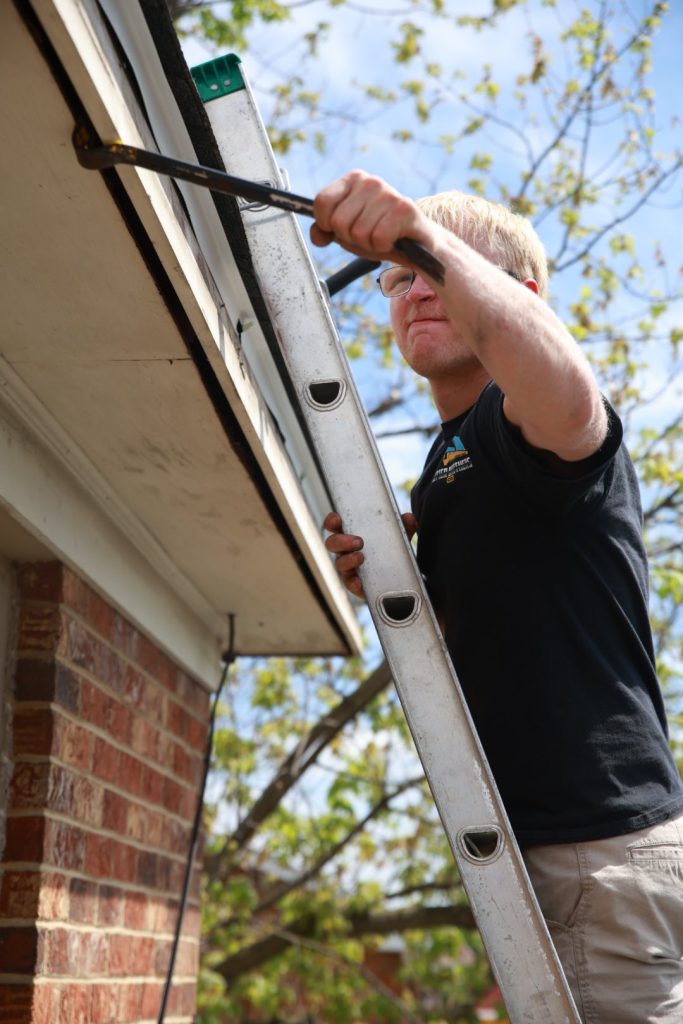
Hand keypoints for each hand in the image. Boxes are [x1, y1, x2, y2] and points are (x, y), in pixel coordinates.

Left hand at [311, 171, 433, 264]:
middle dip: (351, 238)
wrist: (418, 247)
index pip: (322, 202)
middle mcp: (370, 182)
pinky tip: (394, 240)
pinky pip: (379, 238)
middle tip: (369, 236)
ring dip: (370, 244)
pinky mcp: (405, 209)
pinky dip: (384, 246)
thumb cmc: (380, 236)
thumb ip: (326, 231)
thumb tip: (317, 235)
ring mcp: (388, 193)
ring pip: (359, 233)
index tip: (341, 230)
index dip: (327, 224)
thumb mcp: (347, 233)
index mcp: (353, 180)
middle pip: (338, 222)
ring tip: (384, 237)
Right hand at [323, 511, 417, 600]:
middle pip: (332, 543)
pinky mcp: (353, 584)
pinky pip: (349, 583)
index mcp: (350, 535)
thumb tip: (409, 518)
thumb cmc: (386, 553)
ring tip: (361, 557)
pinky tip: (359, 581)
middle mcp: (345, 551)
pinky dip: (353, 582)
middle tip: (359, 541)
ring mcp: (348, 568)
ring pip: (339, 563)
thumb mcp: (396, 539)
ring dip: (348, 559)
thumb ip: (402, 528)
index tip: (338, 518)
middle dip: (342, 541)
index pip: (335, 525)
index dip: (332, 521)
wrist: (394, 579)